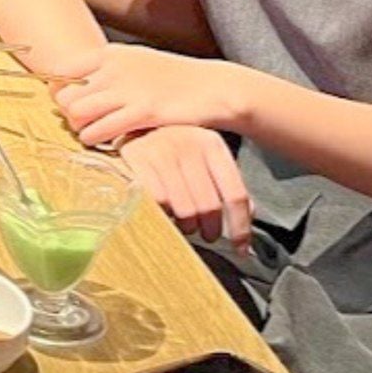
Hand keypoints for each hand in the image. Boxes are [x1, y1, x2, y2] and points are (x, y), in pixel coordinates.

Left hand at [55, 44, 254, 149]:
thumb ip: (105, 71)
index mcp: (109, 54)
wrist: (213, 87)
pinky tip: (99, 142)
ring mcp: (128, 90)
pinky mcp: (144, 112)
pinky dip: (94, 138)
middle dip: (66, 114)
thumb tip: (72, 86)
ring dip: (77, 127)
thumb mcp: (134, 62)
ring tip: (87, 134)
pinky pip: (102, 128)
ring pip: (77, 112)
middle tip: (77, 124)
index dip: (57, 91)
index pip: (61, 70)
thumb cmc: (171, 79)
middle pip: (65, 95)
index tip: (64, 103)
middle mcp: (113, 69)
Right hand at [120, 126, 254, 248]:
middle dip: (209, 229)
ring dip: (186, 226)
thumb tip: (247, 220)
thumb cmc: (167, 149)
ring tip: (184, 225)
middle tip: (205, 234)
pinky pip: (157, 203)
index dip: (240, 227)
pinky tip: (163, 214)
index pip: (235, 194)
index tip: (240, 248)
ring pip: (184, 208)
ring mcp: (161, 149)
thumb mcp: (200, 158)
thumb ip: (223, 184)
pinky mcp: (136, 158)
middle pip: (209, 205)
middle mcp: (188, 142)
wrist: (123, 124)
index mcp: (211, 143)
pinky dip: (162, 215)